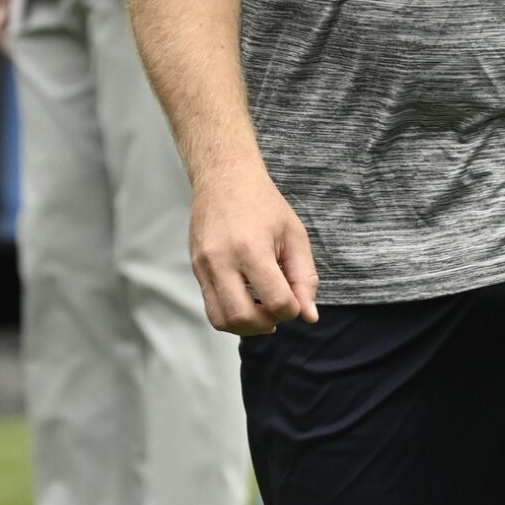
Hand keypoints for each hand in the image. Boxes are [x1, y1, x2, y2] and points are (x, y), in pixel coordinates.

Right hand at [189, 162, 319, 334]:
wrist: (224, 178)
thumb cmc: (263, 204)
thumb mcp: (294, 235)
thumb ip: (305, 278)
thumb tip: (308, 315)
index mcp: (251, 249)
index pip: (276, 302)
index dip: (294, 309)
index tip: (297, 298)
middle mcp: (221, 260)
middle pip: (243, 318)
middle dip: (267, 324)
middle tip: (278, 310)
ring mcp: (203, 265)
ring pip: (221, 320)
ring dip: (246, 326)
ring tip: (262, 310)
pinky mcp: (196, 268)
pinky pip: (211, 307)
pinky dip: (232, 313)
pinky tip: (248, 299)